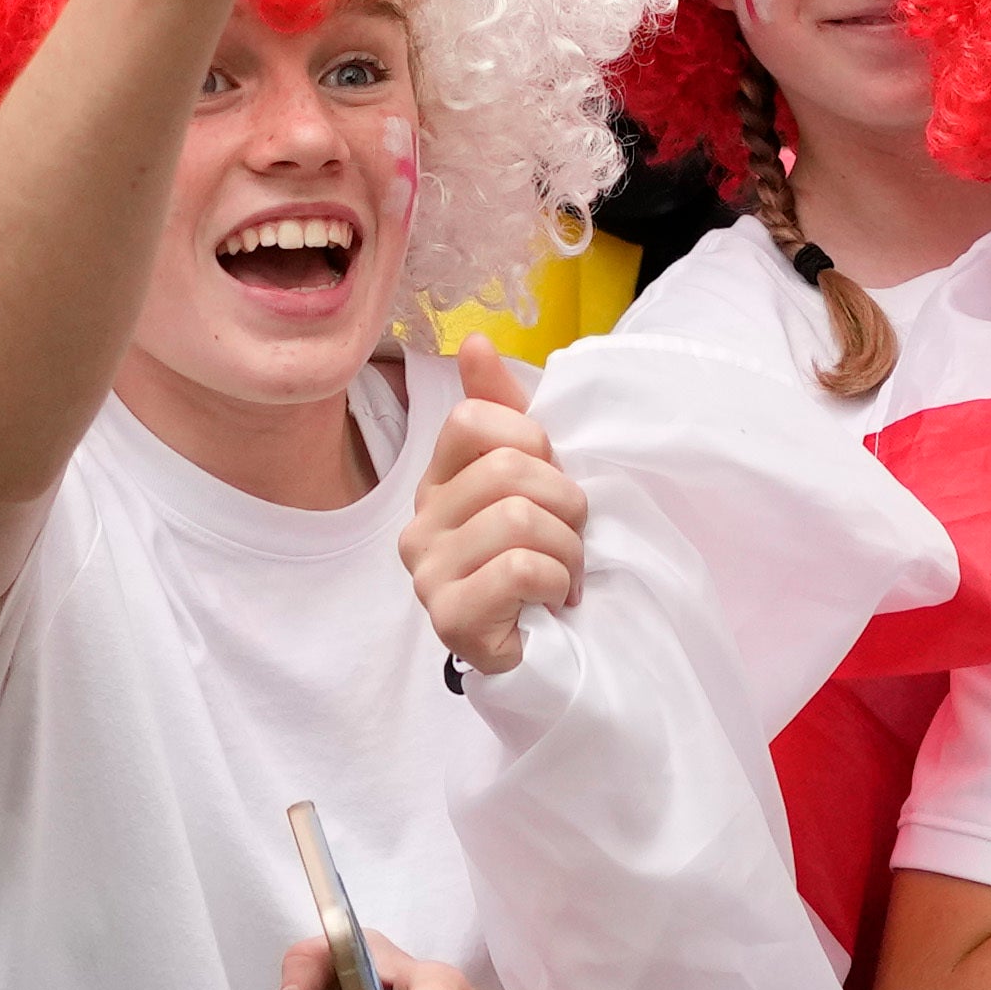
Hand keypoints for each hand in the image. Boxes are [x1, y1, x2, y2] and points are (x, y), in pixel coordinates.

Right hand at [400, 343, 585, 676]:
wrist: (547, 649)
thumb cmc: (538, 554)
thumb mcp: (530, 476)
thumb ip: (503, 410)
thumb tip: (474, 340)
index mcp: (437, 480)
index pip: (471, 419)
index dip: (531, 440)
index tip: (550, 477)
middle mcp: (419, 524)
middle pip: (508, 471)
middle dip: (566, 503)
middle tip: (572, 538)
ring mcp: (427, 574)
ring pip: (519, 521)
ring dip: (567, 550)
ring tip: (563, 573)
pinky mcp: (449, 618)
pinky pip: (519, 570)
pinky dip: (555, 582)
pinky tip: (551, 600)